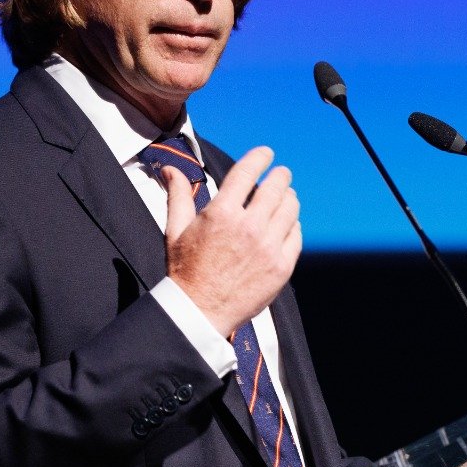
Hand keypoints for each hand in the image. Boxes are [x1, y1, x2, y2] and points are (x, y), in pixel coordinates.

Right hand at [161, 146, 301, 337]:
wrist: (200, 312)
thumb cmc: (186, 271)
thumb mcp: (176, 230)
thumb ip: (178, 196)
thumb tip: (170, 169)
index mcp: (221, 213)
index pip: (247, 172)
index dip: (260, 158)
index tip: (266, 154)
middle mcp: (249, 227)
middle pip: (276, 187)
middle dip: (280, 176)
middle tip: (281, 174)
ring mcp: (268, 247)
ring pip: (290, 209)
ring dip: (289, 198)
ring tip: (286, 197)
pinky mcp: (281, 266)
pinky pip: (296, 236)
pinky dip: (293, 225)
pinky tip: (288, 224)